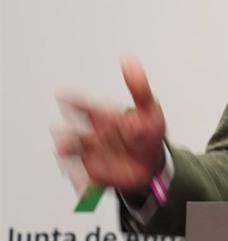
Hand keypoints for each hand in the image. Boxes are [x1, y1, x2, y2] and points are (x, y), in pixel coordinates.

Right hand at [53, 58, 166, 194]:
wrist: (154, 162)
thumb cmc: (149, 132)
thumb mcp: (149, 107)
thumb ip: (138, 86)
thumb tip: (128, 59)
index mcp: (104, 117)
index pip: (84, 106)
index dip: (74, 101)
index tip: (63, 95)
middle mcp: (93, 134)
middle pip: (75, 131)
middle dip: (66, 132)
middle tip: (60, 130)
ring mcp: (92, 153)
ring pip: (74, 153)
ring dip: (67, 152)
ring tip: (63, 150)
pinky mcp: (94, 172)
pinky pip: (82, 176)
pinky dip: (79, 179)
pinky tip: (80, 181)